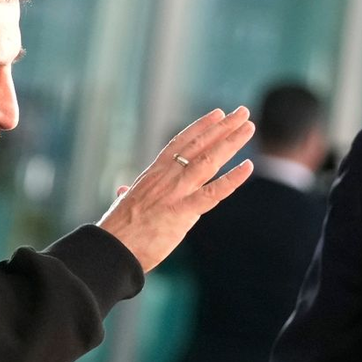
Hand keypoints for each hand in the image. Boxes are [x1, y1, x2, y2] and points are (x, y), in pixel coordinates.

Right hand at [97, 107, 254, 271]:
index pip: (180, 143)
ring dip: (231, 142)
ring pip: (208, 161)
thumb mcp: (122, 205)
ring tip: (249, 126)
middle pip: (199, 145)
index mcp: (153, 174)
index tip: (217, 114)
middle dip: (223, 127)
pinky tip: (248, 166)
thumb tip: (122, 190)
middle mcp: (166, 177)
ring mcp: (175, 193)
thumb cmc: (116, 231)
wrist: (112, 248)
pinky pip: (213, 193)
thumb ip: (127, 194)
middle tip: (242, 112)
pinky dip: (231, 179)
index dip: (200, 127)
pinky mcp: (182, 212)